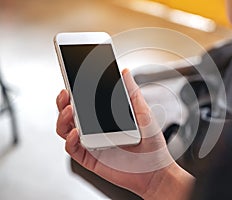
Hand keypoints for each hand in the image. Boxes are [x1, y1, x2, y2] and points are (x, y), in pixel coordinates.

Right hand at [56, 69, 194, 198]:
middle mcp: (96, 128)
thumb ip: (132, 94)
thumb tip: (124, 73)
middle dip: (63, 101)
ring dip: (63, 118)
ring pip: (66, 129)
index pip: (86, 100)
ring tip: (70, 109)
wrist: (155, 172)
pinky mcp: (89, 158)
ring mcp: (91, 142)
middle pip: (71, 113)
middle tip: (66, 92)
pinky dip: (71, 140)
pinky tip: (77, 132)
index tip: (72, 76)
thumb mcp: (144, 115)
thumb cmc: (152, 144)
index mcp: (106, 116)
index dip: (76, 89)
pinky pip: (73, 148)